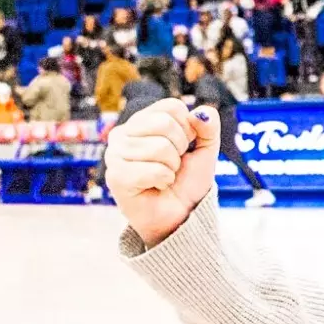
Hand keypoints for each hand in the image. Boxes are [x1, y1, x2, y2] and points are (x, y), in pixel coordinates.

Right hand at [105, 99, 221, 246]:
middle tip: (173, 165)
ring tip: (164, 177)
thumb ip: (208, 127)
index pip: (171, 107)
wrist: (180, 215)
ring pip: (159, 147)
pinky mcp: (116, 177)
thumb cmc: (187, 182)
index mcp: (141, 122)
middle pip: (164, 124)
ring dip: (172, 167)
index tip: (184, 148)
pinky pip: (153, 169)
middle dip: (179, 149)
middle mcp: (123, 134)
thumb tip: (203, 112)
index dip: (188, 129)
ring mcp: (115, 155)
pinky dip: (164, 180)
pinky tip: (156, 186)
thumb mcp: (205, 150)